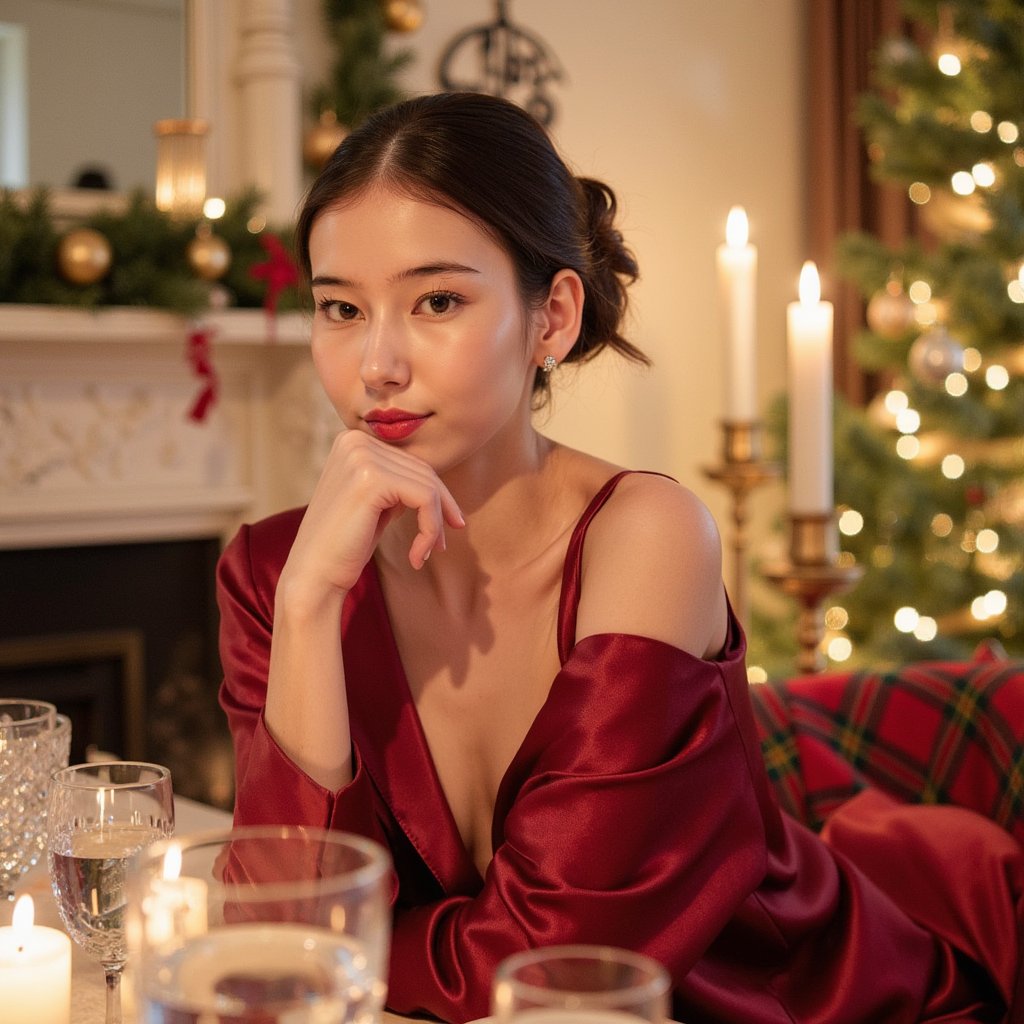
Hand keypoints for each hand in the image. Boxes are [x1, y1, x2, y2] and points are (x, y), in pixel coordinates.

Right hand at [281, 430, 464, 598]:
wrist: (314, 575)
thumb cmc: (345, 544)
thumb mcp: (375, 502)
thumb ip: (396, 482)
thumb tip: (435, 480)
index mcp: (352, 440)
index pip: (411, 461)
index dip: (434, 494)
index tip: (444, 526)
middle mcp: (355, 441)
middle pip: (423, 470)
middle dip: (441, 508)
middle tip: (441, 544)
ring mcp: (362, 456)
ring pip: (428, 486)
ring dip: (435, 525)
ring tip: (426, 552)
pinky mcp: (373, 479)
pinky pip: (425, 499)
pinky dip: (430, 530)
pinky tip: (417, 557)